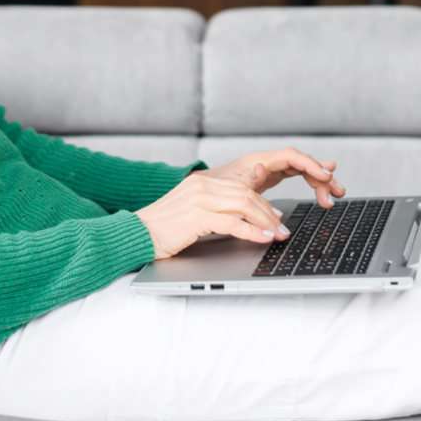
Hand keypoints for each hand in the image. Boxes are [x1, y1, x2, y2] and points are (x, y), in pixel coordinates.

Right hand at [135, 169, 289, 259]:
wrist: (137, 234)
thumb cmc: (163, 229)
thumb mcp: (191, 212)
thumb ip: (214, 208)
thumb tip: (240, 219)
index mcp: (201, 183)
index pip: (241, 187)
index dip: (263, 201)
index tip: (275, 216)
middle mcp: (202, 186)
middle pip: (247, 194)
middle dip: (269, 213)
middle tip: (283, 229)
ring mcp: (199, 199)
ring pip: (244, 205)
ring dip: (266, 222)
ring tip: (278, 235)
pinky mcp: (197, 216)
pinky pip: (233, 222)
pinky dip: (252, 231)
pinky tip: (264, 238)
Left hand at [202, 147, 342, 208]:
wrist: (203, 192)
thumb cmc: (214, 189)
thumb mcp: (229, 188)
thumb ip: (247, 181)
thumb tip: (261, 170)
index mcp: (258, 161)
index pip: (291, 157)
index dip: (311, 165)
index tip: (327, 176)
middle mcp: (267, 161)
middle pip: (302, 163)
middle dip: (321, 176)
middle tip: (336, 192)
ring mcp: (271, 168)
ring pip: (303, 170)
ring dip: (321, 182)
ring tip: (336, 195)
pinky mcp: (273, 176)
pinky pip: (298, 176)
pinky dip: (311, 184)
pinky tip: (323, 191)